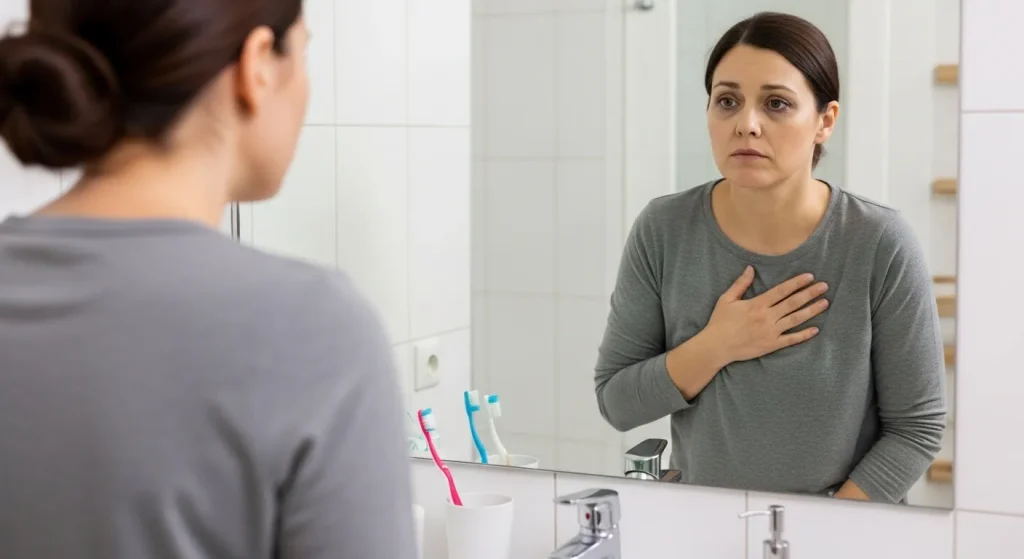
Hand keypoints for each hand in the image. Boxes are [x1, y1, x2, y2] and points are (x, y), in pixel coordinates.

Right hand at [703, 265, 828, 363]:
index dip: (797, 283)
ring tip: (825, 303)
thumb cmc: (720, 322)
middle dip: (810, 293)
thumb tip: (750, 268)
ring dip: (812, 311)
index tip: (810, 277)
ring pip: (796, 319)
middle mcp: (767, 317)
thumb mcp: (726, 299)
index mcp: (757, 304)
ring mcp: (771, 332)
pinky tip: (816, 329)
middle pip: (793, 303)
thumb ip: (740, 284)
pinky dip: (804, 335)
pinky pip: (791, 339)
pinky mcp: (771, 345)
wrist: (716, 346)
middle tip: (824, 286)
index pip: (782, 290)